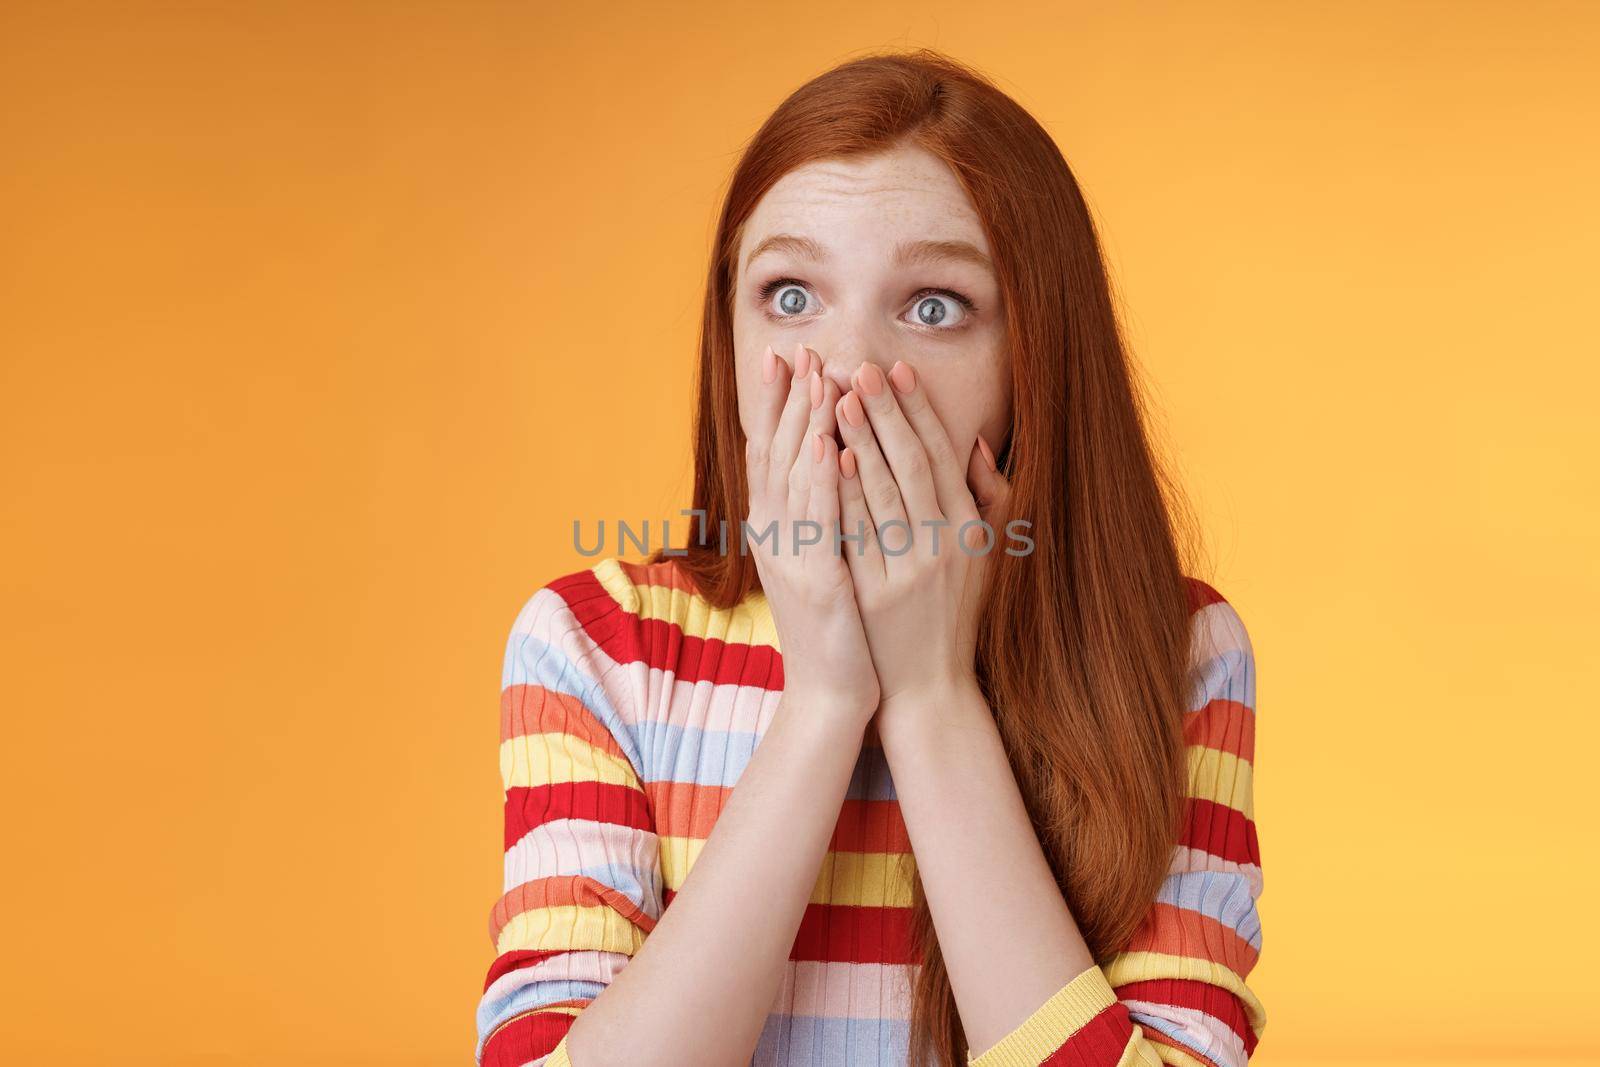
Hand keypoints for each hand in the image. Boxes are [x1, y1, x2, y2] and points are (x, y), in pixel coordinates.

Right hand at [744, 341, 880, 725]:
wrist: (831, 693)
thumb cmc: (839, 626)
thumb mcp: (825, 558)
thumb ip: (824, 510)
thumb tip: (832, 458)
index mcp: (777, 525)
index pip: (773, 449)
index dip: (777, 401)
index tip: (788, 354)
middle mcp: (775, 534)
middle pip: (778, 451)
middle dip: (791, 397)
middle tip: (803, 347)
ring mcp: (791, 556)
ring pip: (797, 476)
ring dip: (807, 424)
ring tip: (819, 377)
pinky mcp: (816, 581)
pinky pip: (820, 521)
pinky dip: (825, 481)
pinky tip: (833, 446)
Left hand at [829, 358, 1011, 715]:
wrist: (928, 689)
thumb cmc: (953, 615)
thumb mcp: (985, 556)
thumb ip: (988, 497)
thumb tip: (973, 441)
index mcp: (968, 531)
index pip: (943, 457)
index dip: (919, 411)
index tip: (898, 370)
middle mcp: (942, 546)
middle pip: (913, 464)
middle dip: (886, 412)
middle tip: (860, 367)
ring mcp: (907, 569)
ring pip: (882, 492)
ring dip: (860, 439)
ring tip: (838, 396)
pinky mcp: (874, 593)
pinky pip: (855, 532)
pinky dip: (843, 492)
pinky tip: (827, 457)